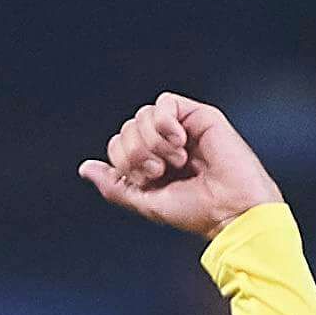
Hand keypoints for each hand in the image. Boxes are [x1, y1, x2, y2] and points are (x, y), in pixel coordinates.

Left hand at [78, 93, 282, 237]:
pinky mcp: (198, 115)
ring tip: (175, 160)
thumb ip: (114, 186)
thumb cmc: (196, 211)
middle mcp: (165, 143)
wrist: (230, 209)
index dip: (123, 161)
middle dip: (136, 153)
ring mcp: (181, 127)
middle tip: (159, 171)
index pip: (118, 145)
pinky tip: (179, 142)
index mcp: (152, 162)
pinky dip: (164, 123)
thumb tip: (85, 168)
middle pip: (127, 128)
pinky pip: (164, 102)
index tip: (147, 180)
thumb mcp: (145, 202)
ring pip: (142, 115)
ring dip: (152, 142)